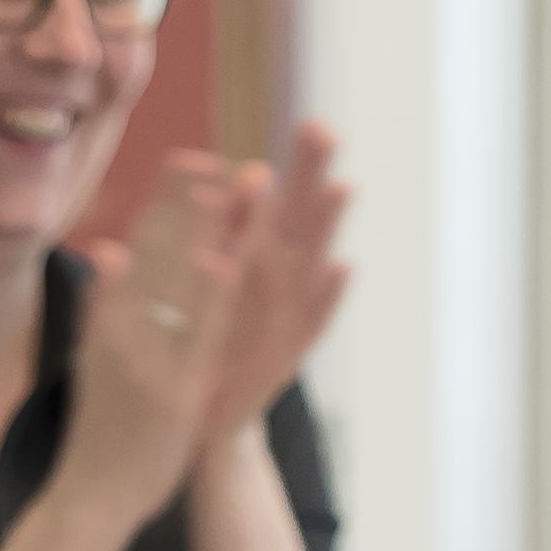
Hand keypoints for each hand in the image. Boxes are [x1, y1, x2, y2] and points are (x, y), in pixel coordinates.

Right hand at [55, 151, 256, 532]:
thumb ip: (103, 307)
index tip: (191, 158)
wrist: (87, 501)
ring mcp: (148, 360)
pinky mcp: (170, 394)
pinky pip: (192, 340)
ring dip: (201, 232)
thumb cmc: (97, 435)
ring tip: (225, 187)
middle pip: (157, 256)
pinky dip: (204, 300)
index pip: (142, 248)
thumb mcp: (94, 361)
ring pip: (178, 285)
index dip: (167, 201)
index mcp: (111, 323)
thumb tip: (107, 252)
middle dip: (183, 203)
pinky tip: (223, 262)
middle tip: (211, 153)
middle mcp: (125, 333)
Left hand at [197, 120, 350, 443]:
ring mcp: (288, 322)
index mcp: (261, 269)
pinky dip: (328, 297)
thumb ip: (221, 242)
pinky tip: (344, 266)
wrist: (206, 427)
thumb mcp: (209, 293)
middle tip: (331, 131)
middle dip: (317, 179)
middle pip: (305, 224)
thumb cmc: (211, 353)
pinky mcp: (284, 358)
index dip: (302, 169)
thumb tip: (224, 180)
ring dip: (324, 227)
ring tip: (342, 186)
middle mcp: (283, 291)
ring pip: (310, 265)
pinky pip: (311, 323)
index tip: (315, 122)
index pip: (286, 209)